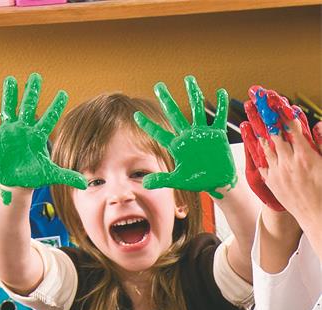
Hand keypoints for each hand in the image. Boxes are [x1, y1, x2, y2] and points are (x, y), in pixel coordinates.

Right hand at [0, 73, 86, 202]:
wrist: (15, 182)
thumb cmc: (33, 176)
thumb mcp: (50, 175)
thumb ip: (67, 176)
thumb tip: (85, 184)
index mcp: (37, 136)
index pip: (49, 119)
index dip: (55, 107)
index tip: (64, 93)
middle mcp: (23, 130)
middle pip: (28, 107)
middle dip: (32, 93)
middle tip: (36, 76)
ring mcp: (8, 131)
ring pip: (8, 109)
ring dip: (9, 95)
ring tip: (10, 79)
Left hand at [134, 75, 236, 198]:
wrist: (218, 182)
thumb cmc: (199, 180)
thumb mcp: (179, 180)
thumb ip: (162, 180)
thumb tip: (144, 183)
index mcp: (177, 146)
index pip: (159, 133)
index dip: (147, 125)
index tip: (136, 115)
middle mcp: (188, 136)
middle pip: (174, 114)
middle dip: (167, 100)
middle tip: (158, 86)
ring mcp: (202, 133)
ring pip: (196, 110)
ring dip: (193, 94)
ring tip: (189, 79)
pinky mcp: (217, 134)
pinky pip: (218, 117)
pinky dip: (221, 106)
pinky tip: (221, 92)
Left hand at [241, 86, 319, 211]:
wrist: (316, 215)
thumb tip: (317, 124)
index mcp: (305, 155)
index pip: (291, 126)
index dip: (281, 110)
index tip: (273, 97)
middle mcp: (288, 162)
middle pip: (273, 132)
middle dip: (264, 113)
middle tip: (255, 97)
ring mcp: (278, 172)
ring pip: (264, 145)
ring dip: (256, 127)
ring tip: (248, 112)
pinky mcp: (272, 181)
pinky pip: (261, 162)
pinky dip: (255, 148)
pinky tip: (250, 137)